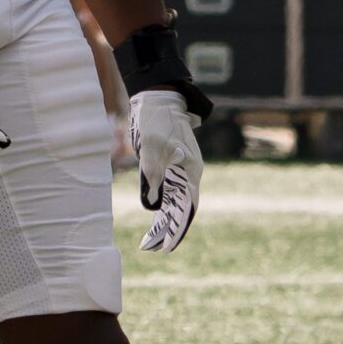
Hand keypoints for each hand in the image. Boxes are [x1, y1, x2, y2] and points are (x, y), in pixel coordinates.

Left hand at [128, 89, 201, 252]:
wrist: (159, 96)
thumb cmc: (155, 120)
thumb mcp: (151, 147)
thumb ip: (152, 174)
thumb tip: (153, 204)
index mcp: (190, 170)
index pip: (187, 208)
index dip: (177, 229)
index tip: (165, 247)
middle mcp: (191, 172)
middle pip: (184, 207)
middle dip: (171, 229)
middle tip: (153, 247)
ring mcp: (185, 167)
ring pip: (178, 200)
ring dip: (167, 218)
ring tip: (153, 237)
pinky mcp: (176, 163)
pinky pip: (173, 189)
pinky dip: (165, 203)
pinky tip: (155, 213)